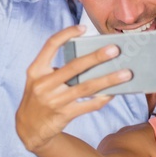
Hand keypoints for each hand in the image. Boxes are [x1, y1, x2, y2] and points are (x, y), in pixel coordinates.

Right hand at [16, 25, 132, 152]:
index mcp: (36, 70)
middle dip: (96, 57)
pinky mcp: (63, 115)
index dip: (67, 34)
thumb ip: (58, 69)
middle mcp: (43, 84)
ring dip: (108, 80)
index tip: (83, 28)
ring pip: (86, 87)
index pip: (51, 45)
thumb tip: (93, 59)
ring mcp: (54, 101)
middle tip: (115, 50)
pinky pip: (88, 105)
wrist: (29, 128)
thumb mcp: (40, 80)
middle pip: (74, 66)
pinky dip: (102, 99)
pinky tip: (114, 93)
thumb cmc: (40, 97)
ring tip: (126, 73)